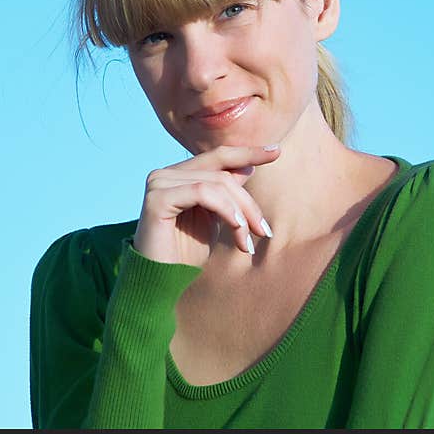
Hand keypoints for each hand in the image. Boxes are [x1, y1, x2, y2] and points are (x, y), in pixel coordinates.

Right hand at [132, 144, 280, 266]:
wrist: (161, 281)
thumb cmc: (186, 253)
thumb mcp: (215, 218)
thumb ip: (226, 192)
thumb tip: (248, 166)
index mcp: (178, 175)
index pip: (218, 156)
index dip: (247, 152)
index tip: (276, 151)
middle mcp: (165, 174)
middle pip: (222, 173)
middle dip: (248, 203)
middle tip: (264, 232)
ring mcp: (158, 183)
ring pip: (216, 183)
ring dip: (240, 214)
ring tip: (247, 243)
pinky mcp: (157, 198)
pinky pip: (202, 192)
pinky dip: (226, 209)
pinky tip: (237, 229)